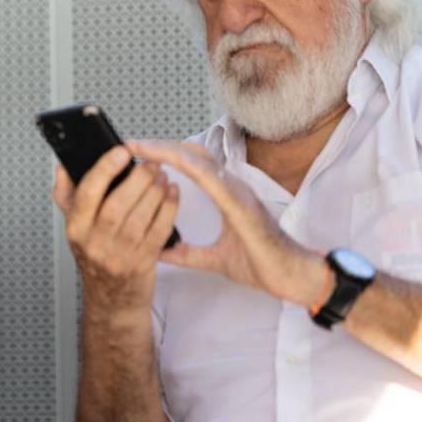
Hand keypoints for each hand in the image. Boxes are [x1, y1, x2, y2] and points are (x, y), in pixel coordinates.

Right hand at [52, 146, 179, 311]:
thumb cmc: (96, 257)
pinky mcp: (142, 263)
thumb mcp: (75, 227)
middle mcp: (94, 243)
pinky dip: (168, 209)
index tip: (121, 151)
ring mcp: (119, 255)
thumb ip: (68, 195)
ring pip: (139, 217)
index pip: (87, 193)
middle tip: (151, 163)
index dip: (104, 169)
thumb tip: (63, 166)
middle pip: (116, 204)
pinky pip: (158, 231)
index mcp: (76, 228)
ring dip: (155, 191)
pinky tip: (171, 195)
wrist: (112, 300)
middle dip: (138, 179)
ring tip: (161, 175)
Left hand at [128, 140, 322, 305]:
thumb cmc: (261, 264)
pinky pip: (214, 180)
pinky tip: (173, 162)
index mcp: (226, 195)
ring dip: (169, 151)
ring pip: (199, 161)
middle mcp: (231, 186)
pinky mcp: (242, 205)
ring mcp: (238, 192)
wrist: (292, 277)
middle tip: (130, 144)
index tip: (138, 154)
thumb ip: (188, 253)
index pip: (192, 164)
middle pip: (191, 154)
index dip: (165, 155)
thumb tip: (161, 251)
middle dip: (160, 147)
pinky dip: (193, 167)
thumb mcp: (214, 259)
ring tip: (141, 147)